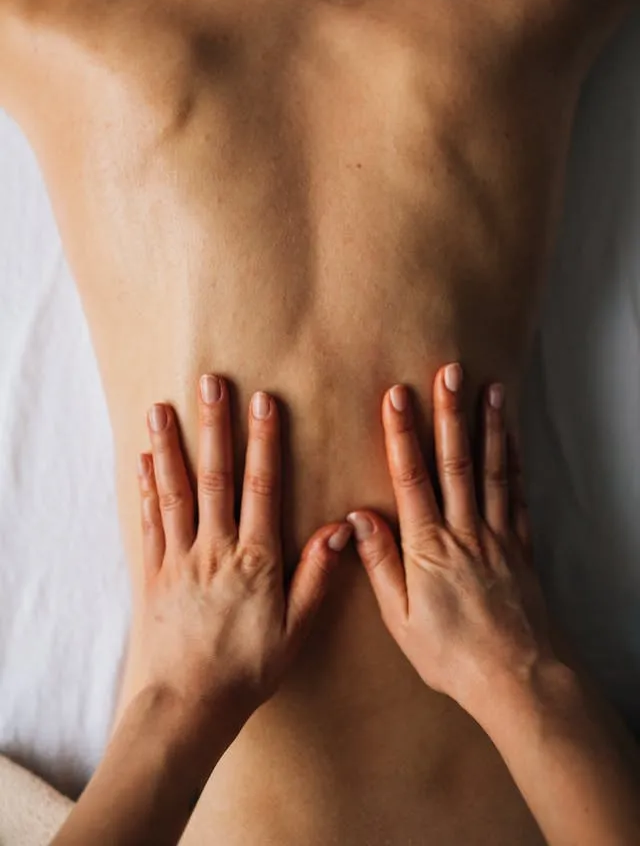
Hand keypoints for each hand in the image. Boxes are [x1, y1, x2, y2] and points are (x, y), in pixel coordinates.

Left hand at [135, 375, 351, 737]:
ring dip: (169, 447)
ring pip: (174, 491)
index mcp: (254, 559)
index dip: (264, 442)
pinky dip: (146, 488)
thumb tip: (342, 528)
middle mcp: (214, 549)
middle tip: (210, 383)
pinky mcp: (153, 573)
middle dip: (214, 427)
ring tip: (160, 408)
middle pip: (214, 477)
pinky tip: (144, 460)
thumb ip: (317, 576)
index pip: (261, 487)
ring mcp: (179, 558)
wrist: (186, 705)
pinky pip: (149, 522)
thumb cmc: (247, 670)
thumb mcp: (296, 629)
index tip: (264, 402)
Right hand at [349, 364, 554, 717]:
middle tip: (448, 372)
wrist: (518, 677)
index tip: (396, 395)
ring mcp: (497, 534)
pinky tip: (511, 437)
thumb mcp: (401, 619)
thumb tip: (356, 516)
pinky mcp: (520, 545)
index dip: (402, 434)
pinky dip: (515, 460)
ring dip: (489, 426)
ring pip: (491, 470)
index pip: (412, 478)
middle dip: (449, 413)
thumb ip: (380, 563)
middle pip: (455, 462)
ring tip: (489, 389)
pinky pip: (517, 494)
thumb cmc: (452, 655)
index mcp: (429, 547)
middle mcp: (465, 531)